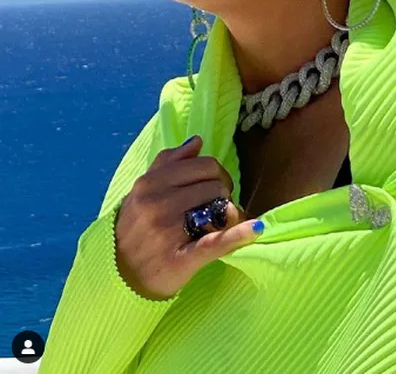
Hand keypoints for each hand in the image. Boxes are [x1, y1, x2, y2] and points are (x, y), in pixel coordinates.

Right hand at [114, 136, 261, 299]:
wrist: (119, 275)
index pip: (202, 165)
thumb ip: (168, 162)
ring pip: (218, 208)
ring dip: (228, 213)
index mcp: (149, 184)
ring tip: (219, 221)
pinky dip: (238, 235)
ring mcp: (168, 233)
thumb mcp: (143, 190)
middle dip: (223, 192)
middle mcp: (157, 205)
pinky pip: (215, 242)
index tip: (215, 185)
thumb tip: (197, 140)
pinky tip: (256, 227)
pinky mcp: (180, 260)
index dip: (216, 173)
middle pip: (213, 185)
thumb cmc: (136, 227)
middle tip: (218, 205)